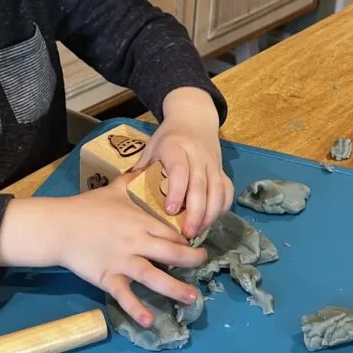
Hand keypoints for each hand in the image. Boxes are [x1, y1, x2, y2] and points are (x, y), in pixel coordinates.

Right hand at [56, 174, 207, 326]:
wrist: (59, 225)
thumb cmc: (87, 206)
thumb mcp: (115, 188)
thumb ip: (134, 180)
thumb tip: (148, 165)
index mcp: (141, 221)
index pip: (173, 231)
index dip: (189, 238)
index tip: (199, 243)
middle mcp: (137, 242)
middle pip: (172, 253)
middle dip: (192, 260)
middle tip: (205, 264)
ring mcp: (123, 262)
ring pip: (155, 277)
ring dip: (176, 289)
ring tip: (193, 298)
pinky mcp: (108, 277)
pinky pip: (125, 296)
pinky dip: (137, 309)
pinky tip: (150, 322)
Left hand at [136, 87, 233, 238]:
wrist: (193, 118)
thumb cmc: (168, 138)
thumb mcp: (151, 148)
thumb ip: (142, 169)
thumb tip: (125, 194)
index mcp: (175, 148)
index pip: (179, 171)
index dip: (176, 191)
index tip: (170, 211)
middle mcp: (197, 155)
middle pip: (200, 186)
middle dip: (195, 212)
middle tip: (187, 234)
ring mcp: (212, 163)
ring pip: (217, 190)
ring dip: (210, 214)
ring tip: (198, 232)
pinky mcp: (222, 169)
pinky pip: (227, 190)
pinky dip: (223, 207)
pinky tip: (211, 220)